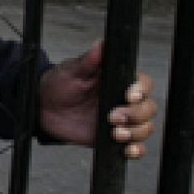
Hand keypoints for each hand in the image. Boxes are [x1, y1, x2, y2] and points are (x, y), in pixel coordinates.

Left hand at [38, 39, 157, 157]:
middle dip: (135, 114)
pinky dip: (136, 150)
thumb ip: (89, 60)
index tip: (128, 95)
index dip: (141, 90)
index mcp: (119, 81)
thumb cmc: (60, 84)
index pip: (144, 84)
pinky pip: (135, 147)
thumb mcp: (72, 71)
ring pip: (145, 128)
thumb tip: (101, 43)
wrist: (44, 108)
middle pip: (148, 108)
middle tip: (112, 117)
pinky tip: (127, 150)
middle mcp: (125, 101)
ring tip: (115, 133)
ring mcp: (122, 121)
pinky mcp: (115, 138)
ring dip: (135, 133)